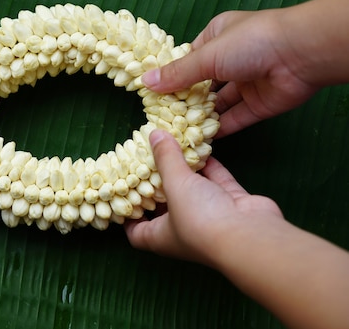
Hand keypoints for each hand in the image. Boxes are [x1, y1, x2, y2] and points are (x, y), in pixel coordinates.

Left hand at [124, 129, 281, 265]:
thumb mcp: (174, 184)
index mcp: (161, 236)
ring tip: (173, 146)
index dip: (126, 216)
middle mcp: (184, 229)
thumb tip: (153, 134)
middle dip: (157, 183)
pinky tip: (203, 147)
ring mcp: (210, 218)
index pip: (136, 232)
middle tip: (147, 159)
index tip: (120, 192)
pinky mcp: (233, 206)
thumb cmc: (200, 219)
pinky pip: (218, 182)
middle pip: (164, 206)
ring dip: (186, 171)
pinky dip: (211, 166)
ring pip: (193, 191)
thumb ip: (165, 158)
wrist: (250, 236)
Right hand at [142, 9, 318, 136]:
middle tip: (160, 117)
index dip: (171, 74)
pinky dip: (220, 128)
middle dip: (184, 98)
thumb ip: (177, 74)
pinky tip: (200, 140)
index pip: (188, 57)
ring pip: (218, 102)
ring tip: (176, 131)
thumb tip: (145, 82)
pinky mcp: (259, 104)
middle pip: (201, 82)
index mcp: (217, 36)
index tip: (151, 93)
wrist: (301, 54)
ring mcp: (246, 82)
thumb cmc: (250, 42)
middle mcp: (231, 58)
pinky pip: (235, 118)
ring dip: (200, 116)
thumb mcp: (206, 56)